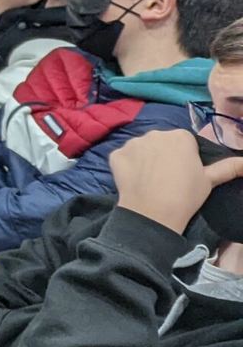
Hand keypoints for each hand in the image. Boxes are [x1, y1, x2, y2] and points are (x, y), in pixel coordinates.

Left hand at [111, 131, 242, 233]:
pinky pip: (123, 157)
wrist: (153, 212)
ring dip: (145, 160)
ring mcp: (133, 143)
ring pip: (141, 149)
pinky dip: (127, 166)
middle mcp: (155, 133)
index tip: (185, 174)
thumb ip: (229, 167)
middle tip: (168, 178)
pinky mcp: (116, 154)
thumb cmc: (186, 195)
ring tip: (151, 181)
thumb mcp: (210, 180)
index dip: (185, 158)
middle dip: (164, 155)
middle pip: (161, 142)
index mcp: (180, 136)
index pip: (184, 142)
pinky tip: (135, 181)